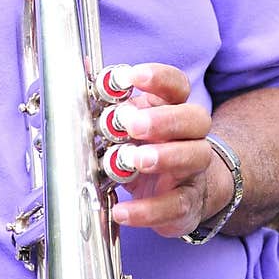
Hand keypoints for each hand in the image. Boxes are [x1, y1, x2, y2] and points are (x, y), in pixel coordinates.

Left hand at [107, 63, 218, 238]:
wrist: (183, 191)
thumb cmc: (149, 148)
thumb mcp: (130, 122)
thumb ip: (110, 98)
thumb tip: (83, 67)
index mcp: (173, 108)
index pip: (176, 85)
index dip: (159, 78)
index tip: (133, 77)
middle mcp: (190, 135)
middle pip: (195, 118)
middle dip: (164, 119)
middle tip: (132, 124)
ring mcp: (193, 169)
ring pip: (194, 156)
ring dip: (164, 156)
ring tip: (135, 160)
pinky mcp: (187, 203)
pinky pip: (176, 205)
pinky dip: (148, 210)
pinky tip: (123, 211)